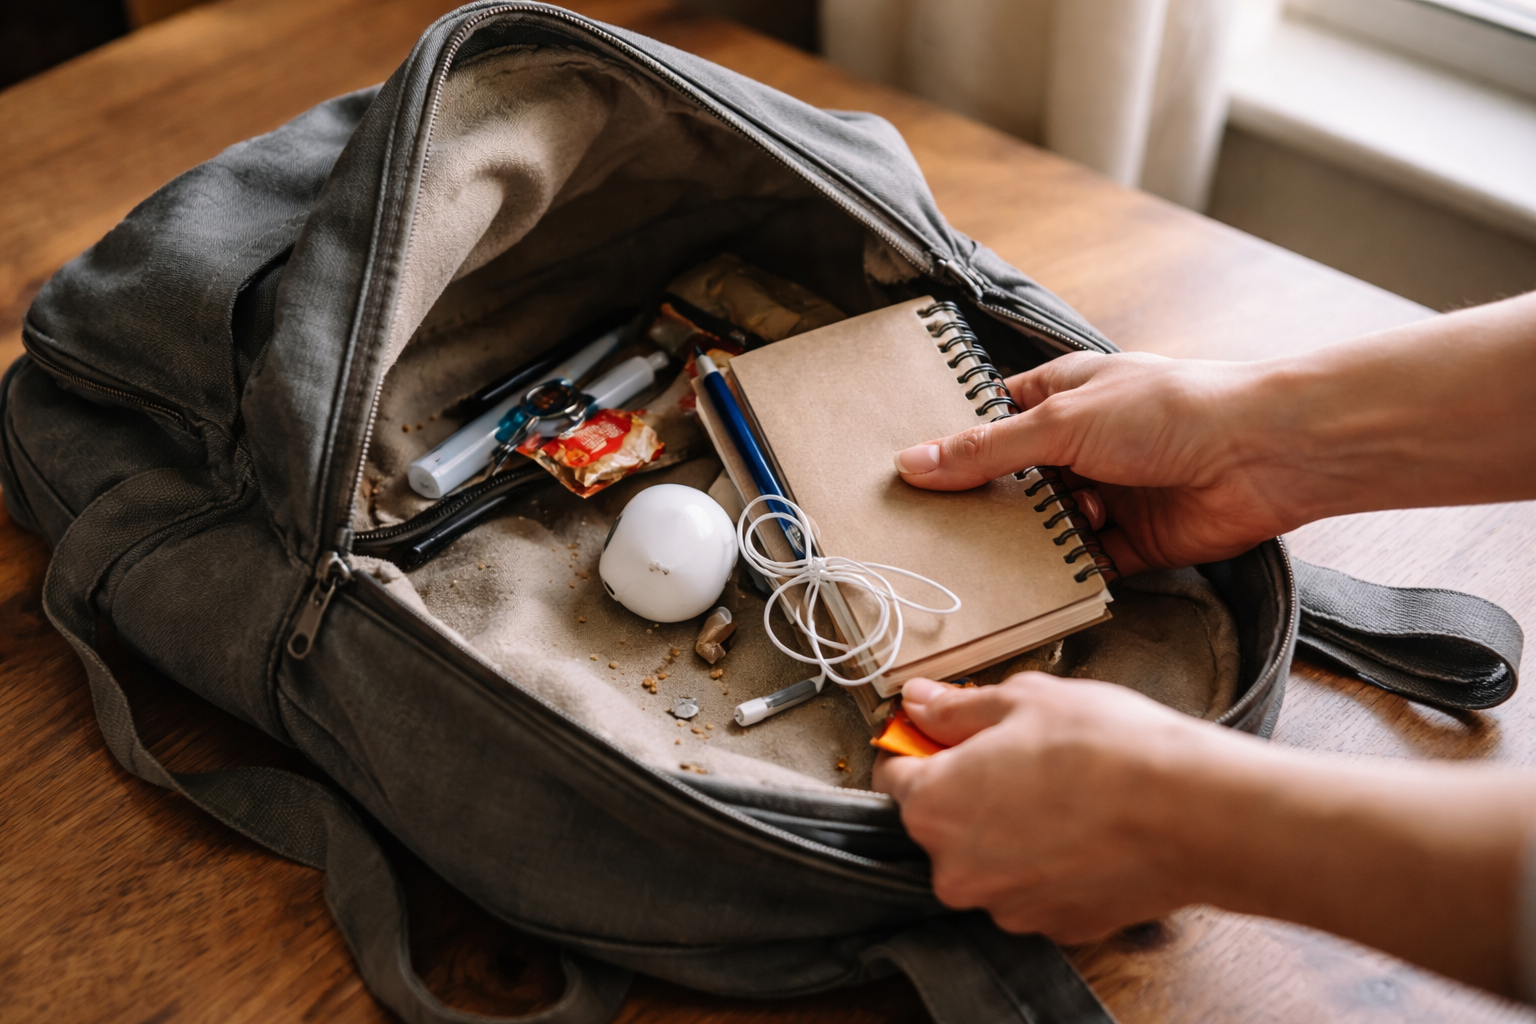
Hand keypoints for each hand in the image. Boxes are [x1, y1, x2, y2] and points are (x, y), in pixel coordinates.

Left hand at [874, 675, 1535, 996]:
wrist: (1189, 812)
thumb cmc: (1105, 749)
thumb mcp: (1021, 701)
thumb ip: (957, 708)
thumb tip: (917, 702)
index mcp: (934, 807)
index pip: (893, 776)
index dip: (920, 747)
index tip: (947, 732)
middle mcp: (957, 868)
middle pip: (941, 823)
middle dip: (970, 790)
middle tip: (1020, 755)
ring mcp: (1006, 905)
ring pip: (990, 858)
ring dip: (1011, 829)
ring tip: (1064, 790)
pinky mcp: (1055, 925)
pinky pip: (1035, 886)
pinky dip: (1050, 861)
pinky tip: (1087, 828)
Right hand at [894, 352, 1298, 573]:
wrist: (1261, 455)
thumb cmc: (1171, 410)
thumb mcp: (1062, 421)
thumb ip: (987, 450)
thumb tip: (915, 463)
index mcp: (1064, 395)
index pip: (993, 419)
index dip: (955, 443)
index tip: (909, 473)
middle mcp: (1082, 445)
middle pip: (1013, 481)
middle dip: (981, 503)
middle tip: (928, 529)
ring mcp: (1106, 495)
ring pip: (1043, 528)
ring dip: (1021, 543)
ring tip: (975, 559)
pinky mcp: (1131, 543)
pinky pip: (1082, 566)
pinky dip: (1061, 575)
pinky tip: (1031, 585)